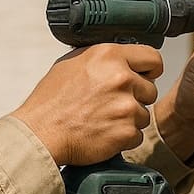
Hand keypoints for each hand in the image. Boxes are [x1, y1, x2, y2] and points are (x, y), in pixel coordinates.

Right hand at [10, 43, 163, 166]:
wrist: (40, 133)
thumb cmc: (51, 100)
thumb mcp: (72, 63)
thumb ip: (102, 58)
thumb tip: (121, 57)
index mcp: (109, 56)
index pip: (153, 58)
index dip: (149, 69)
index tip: (145, 76)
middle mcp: (121, 78)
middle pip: (151, 89)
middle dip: (136, 97)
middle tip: (112, 103)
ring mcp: (126, 106)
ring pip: (144, 113)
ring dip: (129, 119)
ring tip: (103, 119)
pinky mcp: (127, 131)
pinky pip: (137, 135)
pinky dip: (124, 137)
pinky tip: (104, 133)